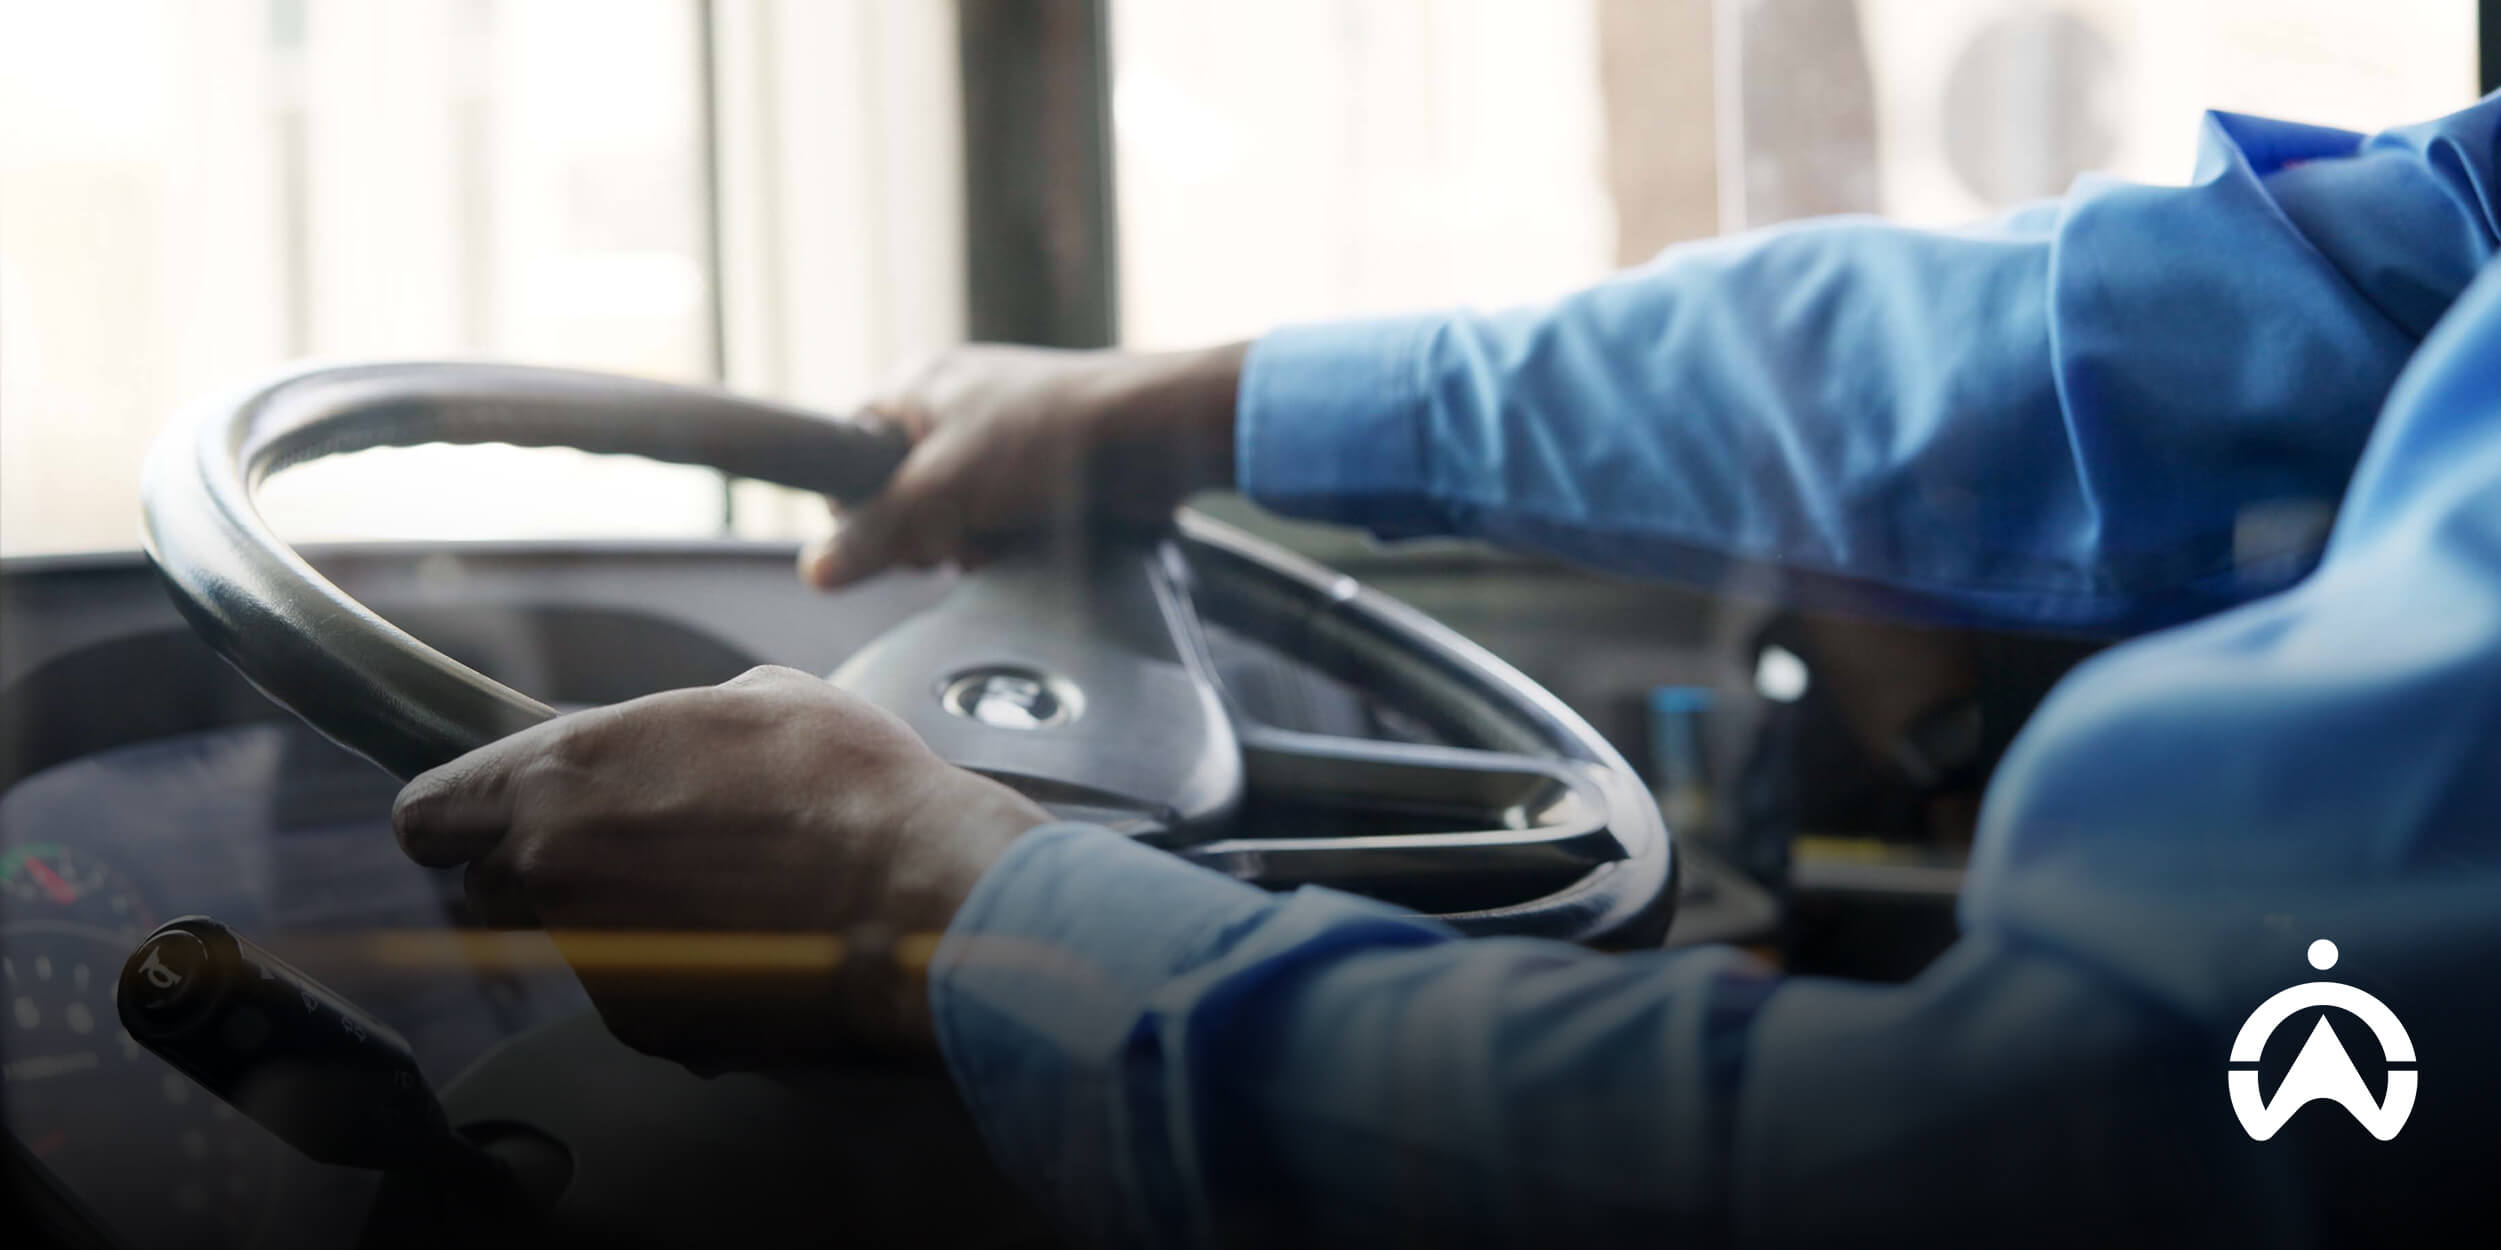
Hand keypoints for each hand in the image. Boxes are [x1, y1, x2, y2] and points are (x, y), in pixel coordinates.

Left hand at [391, 666, 1047, 1066]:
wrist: (918, 898)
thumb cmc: (852, 789)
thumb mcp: (763, 698)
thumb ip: (672, 726)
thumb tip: (668, 747)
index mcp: (565, 771)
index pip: (430, 810)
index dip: (459, 815)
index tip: (484, 818)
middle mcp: (556, 866)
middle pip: (490, 884)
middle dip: (544, 870)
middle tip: (634, 854)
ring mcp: (595, 954)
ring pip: (570, 940)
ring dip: (620, 922)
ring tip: (721, 897)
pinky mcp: (645, 1023)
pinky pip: (634, 993)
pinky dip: (675, 975)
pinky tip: (747, 943)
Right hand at [800, 341, 1247, 588]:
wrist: (1156, 437)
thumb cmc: (1048, 435)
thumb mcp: (944, 486)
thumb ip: (876, 530)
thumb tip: (815, 571)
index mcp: (913, 388)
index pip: (847, 458)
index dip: (860, 506)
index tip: (891, 529)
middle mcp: (947, 411)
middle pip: (896, 500)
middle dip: (924, 533)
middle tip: (957, 534)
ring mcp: (991, 445)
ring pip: (946, 522)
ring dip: (967, 545)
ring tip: (998, 537)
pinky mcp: (1032, 477)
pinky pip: (991, 526)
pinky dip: (1002, 543)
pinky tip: (1023, 543)